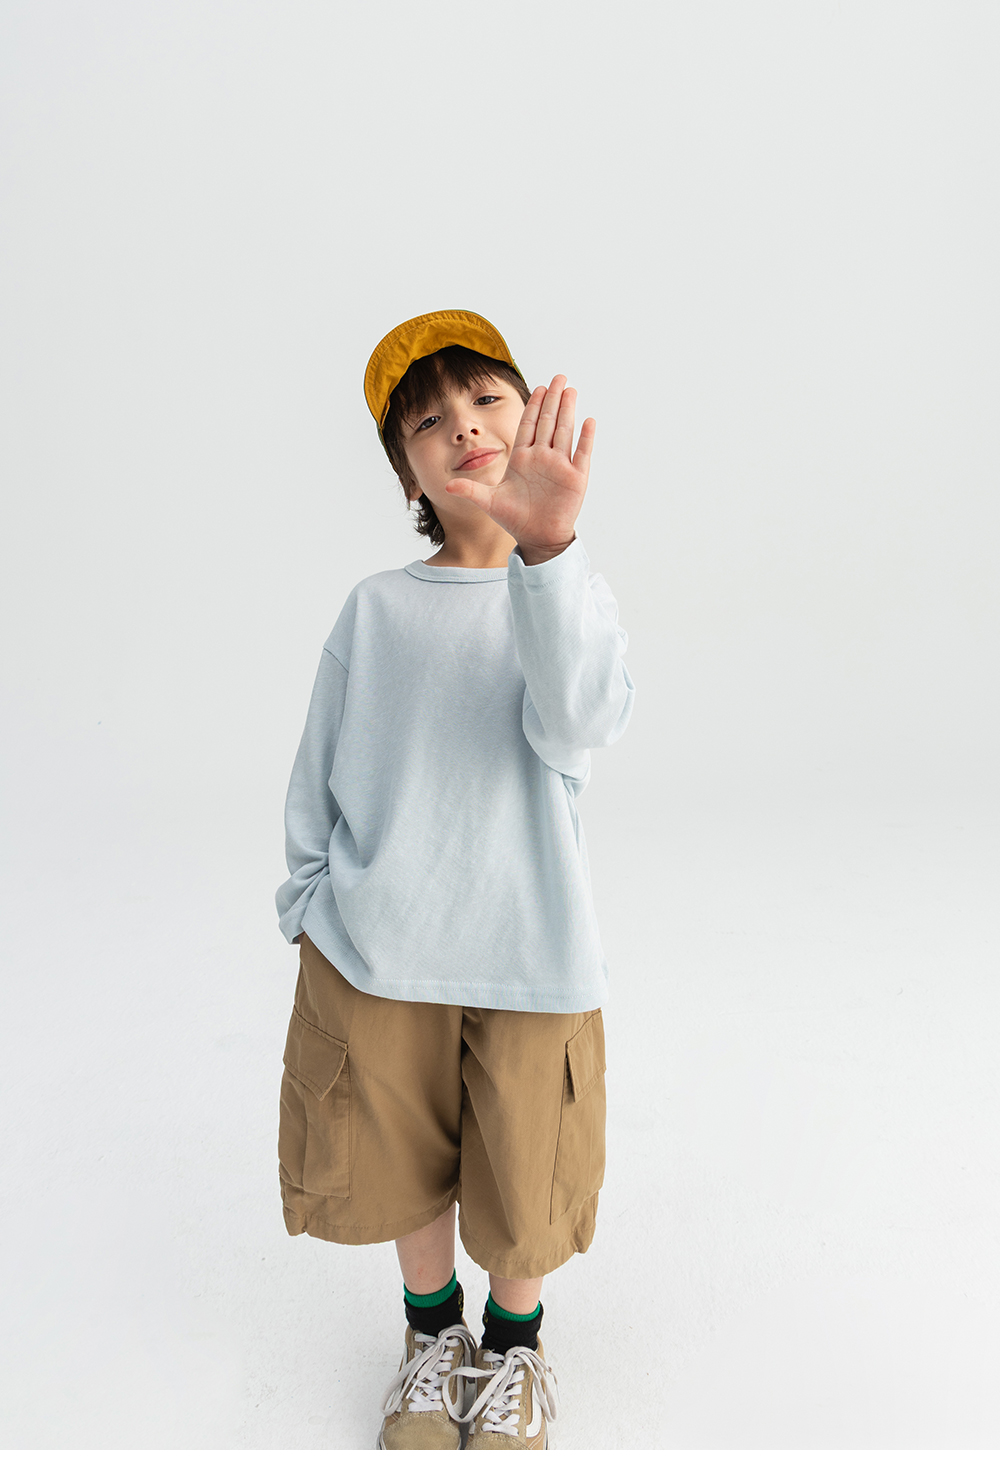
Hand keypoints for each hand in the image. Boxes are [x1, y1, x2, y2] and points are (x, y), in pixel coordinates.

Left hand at [443, 375, 594, 558]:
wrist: (537, 538)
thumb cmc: (515, 519)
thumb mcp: (490, 502)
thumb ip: (470, 490)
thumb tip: (446, 486)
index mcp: (523, 458)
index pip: (528, 425)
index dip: (533, 405)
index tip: (537, 387)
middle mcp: (542, 457)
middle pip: (548, 421)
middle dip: (553, 398)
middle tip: (558, 377)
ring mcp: (560, 466)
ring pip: (564, 431)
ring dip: (568, 410)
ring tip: (571, 390)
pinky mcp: (575, 479)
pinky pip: (582, 454)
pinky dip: (586, 438)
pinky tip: (588, 420)